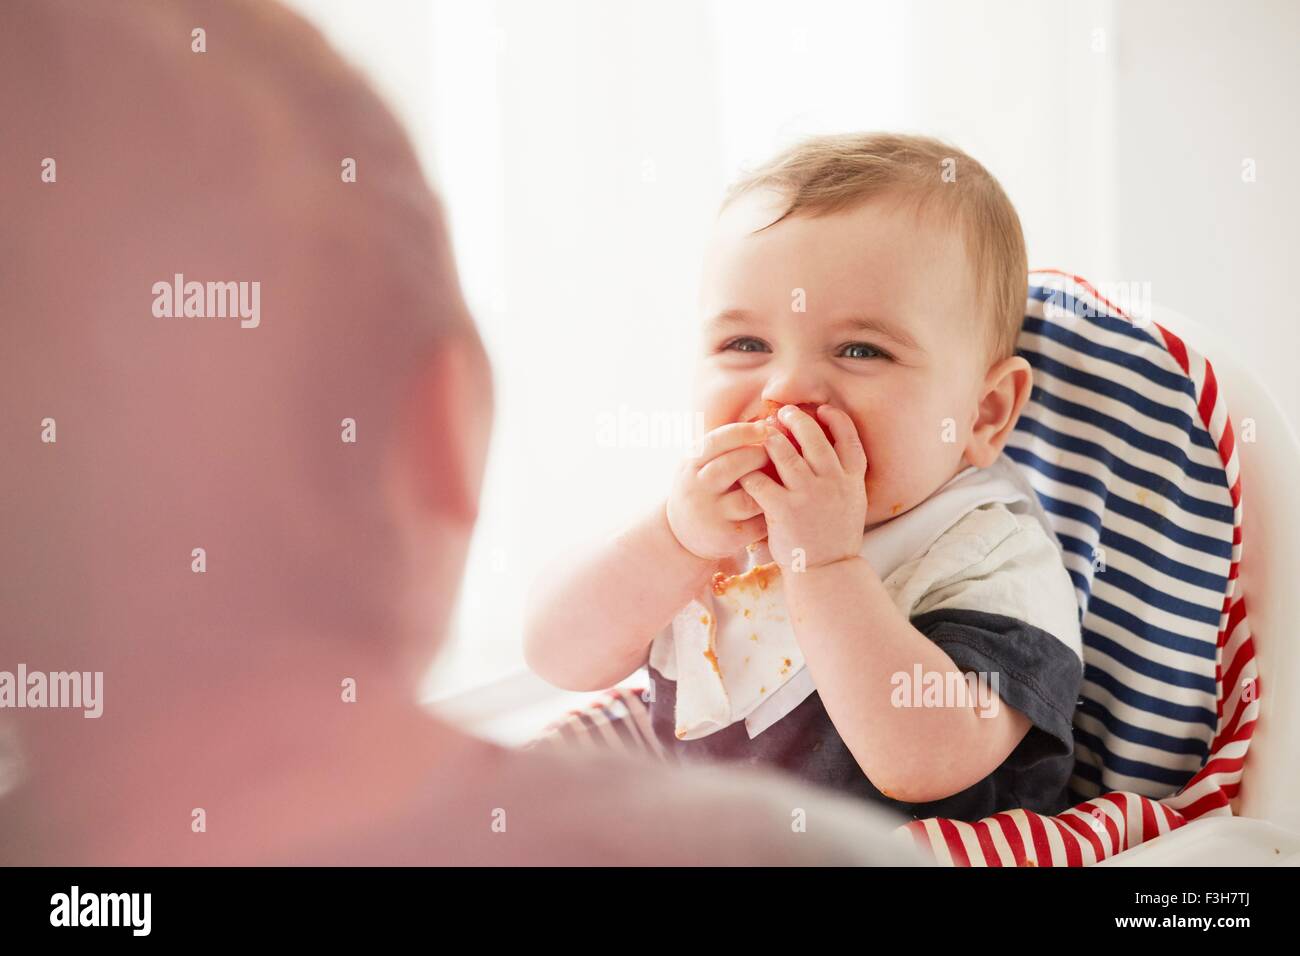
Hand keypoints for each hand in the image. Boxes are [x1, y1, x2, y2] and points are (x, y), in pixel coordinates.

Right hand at [666, 421, 770, 559]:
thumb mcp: (700, 464)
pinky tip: (782, 504)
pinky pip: (758, 523)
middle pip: (731, 466)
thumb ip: (725, 446)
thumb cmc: (703, 488)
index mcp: (690, 464)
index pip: (716, 441)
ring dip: (770, 487)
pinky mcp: (727, 537)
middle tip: (777, 453)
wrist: (682, 536)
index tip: (765, 427)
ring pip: (748, 498)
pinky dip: (773, 512)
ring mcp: (711, 515)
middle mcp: (697, 489)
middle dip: (759, 456)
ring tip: (782, 479)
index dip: (743, 432)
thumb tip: (766, 421)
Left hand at [738, 404, 866, 572]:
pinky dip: (750, 473)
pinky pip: (761, 481)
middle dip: (797, 420)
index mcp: (852, 479)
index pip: (849, 437)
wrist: (828, 570)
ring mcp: (809, 495)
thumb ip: (843, 477)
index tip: (823, 410)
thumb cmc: (836, 536)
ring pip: (785, 453)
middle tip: (783, 413)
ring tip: (763, 433)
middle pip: (814, 438)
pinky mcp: (785, 510)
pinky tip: (744, 471)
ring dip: (771, 439)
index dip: (836, 419)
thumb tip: (830, 450)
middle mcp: (833, 482)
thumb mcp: (853, 502)